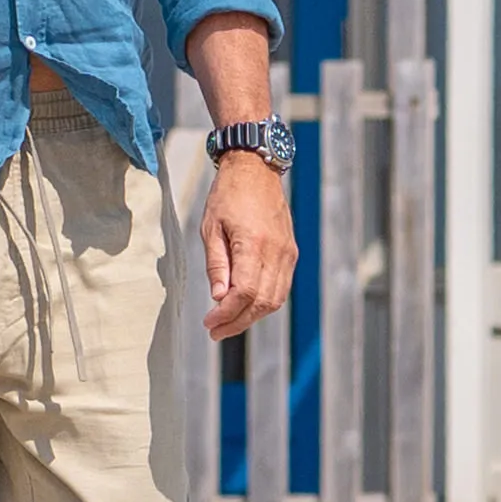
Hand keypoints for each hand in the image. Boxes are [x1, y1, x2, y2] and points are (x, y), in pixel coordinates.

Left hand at [199, 144, 297, 340]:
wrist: (256, 170)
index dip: (227, 314)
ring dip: (252, 316)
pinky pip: (281, 287)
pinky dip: (264, 302)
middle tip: (215, 331)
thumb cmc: (227, 195)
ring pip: (275, 299)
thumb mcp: (210, 228)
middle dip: (238, 322)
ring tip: (227, 324)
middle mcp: (277, 253)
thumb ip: (216, 265)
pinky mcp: (291, 253)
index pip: (245, 293)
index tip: (209, 322)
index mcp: (254, 245)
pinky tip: (244, 306)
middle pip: (262, 302)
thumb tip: (219, 298)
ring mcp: (288, 254)